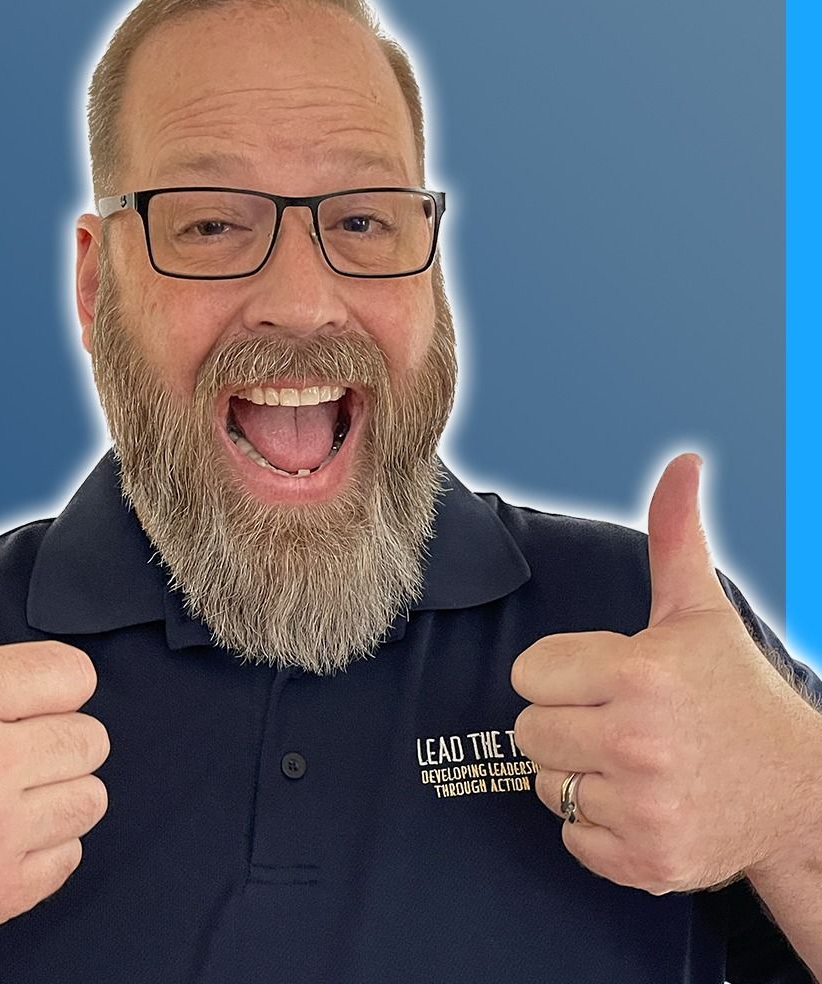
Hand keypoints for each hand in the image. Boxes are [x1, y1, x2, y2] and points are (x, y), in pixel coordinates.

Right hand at [0, 482, 109, 936]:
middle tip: (7, 745)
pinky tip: (0, 832)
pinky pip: (73, 852)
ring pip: (91, 795)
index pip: (77, 675)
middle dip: (55, 736)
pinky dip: (46, 845)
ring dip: (57, 790)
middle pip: (93, 737)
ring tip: (5, 787)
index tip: (11, 698)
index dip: (49, 684)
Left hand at [511, 453, 813, 894]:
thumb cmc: (733, 694)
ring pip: (547, 784)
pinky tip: (639, 801)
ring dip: (578, 773)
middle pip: (528, 730)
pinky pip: (571, 836)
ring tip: (630, 761)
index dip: (560, 674)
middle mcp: (639, 741)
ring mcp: (645, 807)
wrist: (796, 794)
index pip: (528, 673)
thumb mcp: (699, 612)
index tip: (601, 678)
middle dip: (563, 721)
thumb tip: (683, 461)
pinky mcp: (647, 862)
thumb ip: (675, 536)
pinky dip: (596, 825)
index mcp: (640, 673)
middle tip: (614, 720)